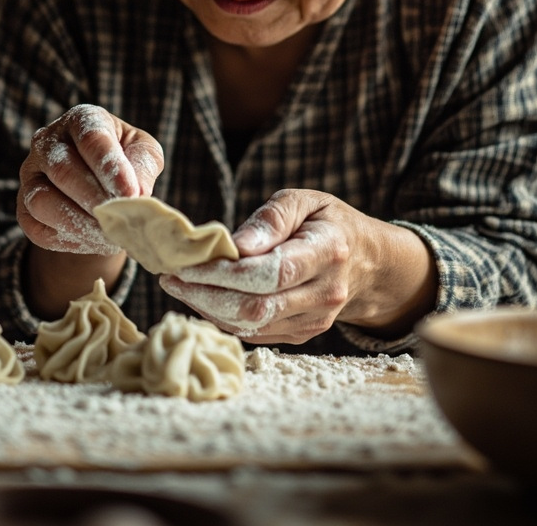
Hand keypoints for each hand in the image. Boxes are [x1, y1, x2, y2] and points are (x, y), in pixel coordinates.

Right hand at [18, 104, 163, 255]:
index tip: (131, 193)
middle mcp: (47, 142)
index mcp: (80, 120)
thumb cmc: (125, 161)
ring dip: (79, 223)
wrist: (100, 187)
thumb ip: (143, 165)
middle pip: (63, 170)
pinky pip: (38, 229)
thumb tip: (137, 193)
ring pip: (42, 201)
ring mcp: (30, 175)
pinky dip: (68, 240)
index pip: (91, 137)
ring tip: (109, 234)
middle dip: (95, 199)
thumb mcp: (143, 152)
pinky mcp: (23, 208)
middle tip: (121, 219)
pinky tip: (94, 241)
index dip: (110, 167)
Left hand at [159, 189, 436, 344]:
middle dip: (204, 295)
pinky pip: (255, 334)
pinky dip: (222, 318)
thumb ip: (270, 219)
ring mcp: (315, 321)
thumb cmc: (327, 222)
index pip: (270, 272)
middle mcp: (324, 293)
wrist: (368, 263)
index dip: (223, 273)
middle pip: (255, 307)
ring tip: (178, 286)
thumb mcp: (304, 201)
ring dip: (207, 309)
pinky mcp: (302, 335)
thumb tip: (235, 244)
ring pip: (251, 326)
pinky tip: (202, 299)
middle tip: (169, 278)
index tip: (185, 264)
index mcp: (327, 252)